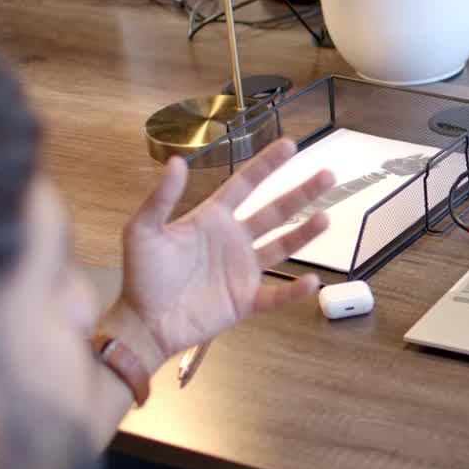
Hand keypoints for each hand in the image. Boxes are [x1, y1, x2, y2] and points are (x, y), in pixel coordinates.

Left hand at [112, 138, 333, 367]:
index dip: (267, 164)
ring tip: (326, 218)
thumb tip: (176, 161)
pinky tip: (311, 282)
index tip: (290, 144)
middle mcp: (235, 240)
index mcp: (213, 219)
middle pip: (275, 210)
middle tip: (327, 175)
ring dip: (305, 233)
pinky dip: (294, 291)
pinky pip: (276, 295)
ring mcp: (243, 270)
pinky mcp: (246, 300)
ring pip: (283, 247)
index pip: (246, 184)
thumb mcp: (143, 231)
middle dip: (302, 192)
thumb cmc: (141, 276)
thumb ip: (161, 198)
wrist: (143, 323)